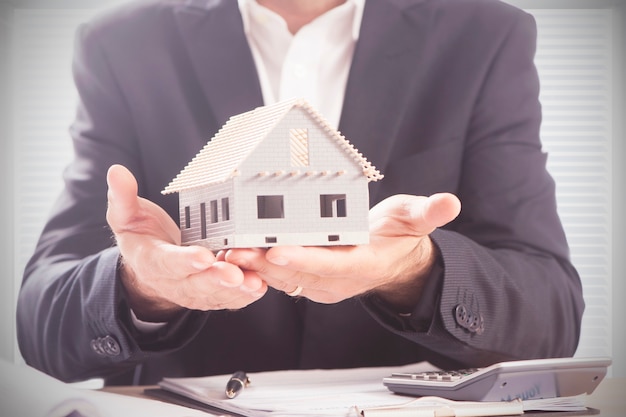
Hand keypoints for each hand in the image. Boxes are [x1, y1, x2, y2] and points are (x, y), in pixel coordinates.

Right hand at [105, 164, 266, 321]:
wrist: (148, 269)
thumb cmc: (142, 237)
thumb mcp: (126, 216)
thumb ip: (122, 197)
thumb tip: (116, 172)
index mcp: (151, 261)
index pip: (167, 262)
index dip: (184, 261)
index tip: (202, 256)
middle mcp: (172, 282)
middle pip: (195, 283)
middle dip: (216, 279)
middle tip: (234, 273)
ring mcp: (192, 291)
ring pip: (214, 294)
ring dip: (235, 290)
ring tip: (253, 282)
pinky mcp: (209, 296)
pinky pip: (227, 300)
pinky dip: (243, 296)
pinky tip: (258, 287)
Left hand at [224, 193, 460, 310]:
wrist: (394, 261)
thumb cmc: (400, 237)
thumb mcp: (415, 219)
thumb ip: (429, 212)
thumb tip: (450, 202)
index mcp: (361, 265)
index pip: (329, 264)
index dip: (303, 258)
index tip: (276, 249)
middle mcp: (337, 280)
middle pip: (296, 274)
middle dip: (263, 263)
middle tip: (234, 247)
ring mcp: (320, 284)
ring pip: (281, 279)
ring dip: (253, 267)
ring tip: (226, 249)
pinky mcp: (308, 280)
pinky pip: (279, 276)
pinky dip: (257, 267)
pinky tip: (235, 252)